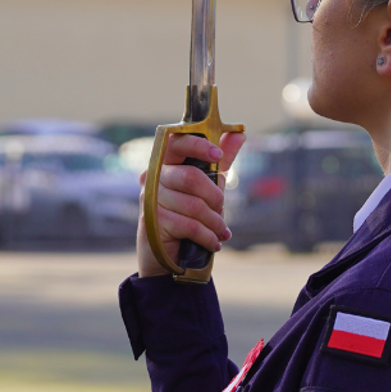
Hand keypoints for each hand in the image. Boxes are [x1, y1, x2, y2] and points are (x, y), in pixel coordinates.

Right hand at [136, 132, 245, 277]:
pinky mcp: (152, 222)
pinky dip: (208, 236)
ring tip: (220, 231)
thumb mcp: (207, 186)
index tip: (217, 155)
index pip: (176, 143)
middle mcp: (153, 178)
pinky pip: (190, 225)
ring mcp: (151, 200)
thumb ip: (220, 161)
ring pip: (194, 205)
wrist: (168, 257)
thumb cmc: (187, 215)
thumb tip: (239, 134)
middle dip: (215, 196)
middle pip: (191, 177)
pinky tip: (214, 243)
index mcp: (165, 163)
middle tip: (221, 208)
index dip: (197, 145)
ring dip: (214, 222)